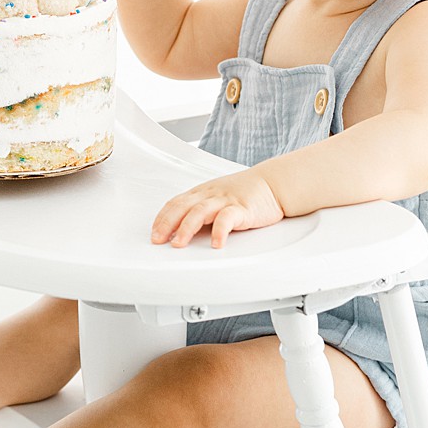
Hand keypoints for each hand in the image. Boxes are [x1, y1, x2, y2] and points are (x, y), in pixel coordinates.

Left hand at [151, 168, 285, 248]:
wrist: (273, 183)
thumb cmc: (245, 193)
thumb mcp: (218, 198)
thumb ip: (201, 212)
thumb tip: (181, 231)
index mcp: (202, 192)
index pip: (176, 203)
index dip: (162, 218)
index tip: (154, 233)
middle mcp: (210, 194)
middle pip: (183, 206)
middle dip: (167, 223)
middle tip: (158, 240)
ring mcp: (225, 200)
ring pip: (200, 211)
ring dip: (186, 228)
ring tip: (178, 244)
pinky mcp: (242, 208)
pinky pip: (228, 219)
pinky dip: (220, 231)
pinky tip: (216, 244)